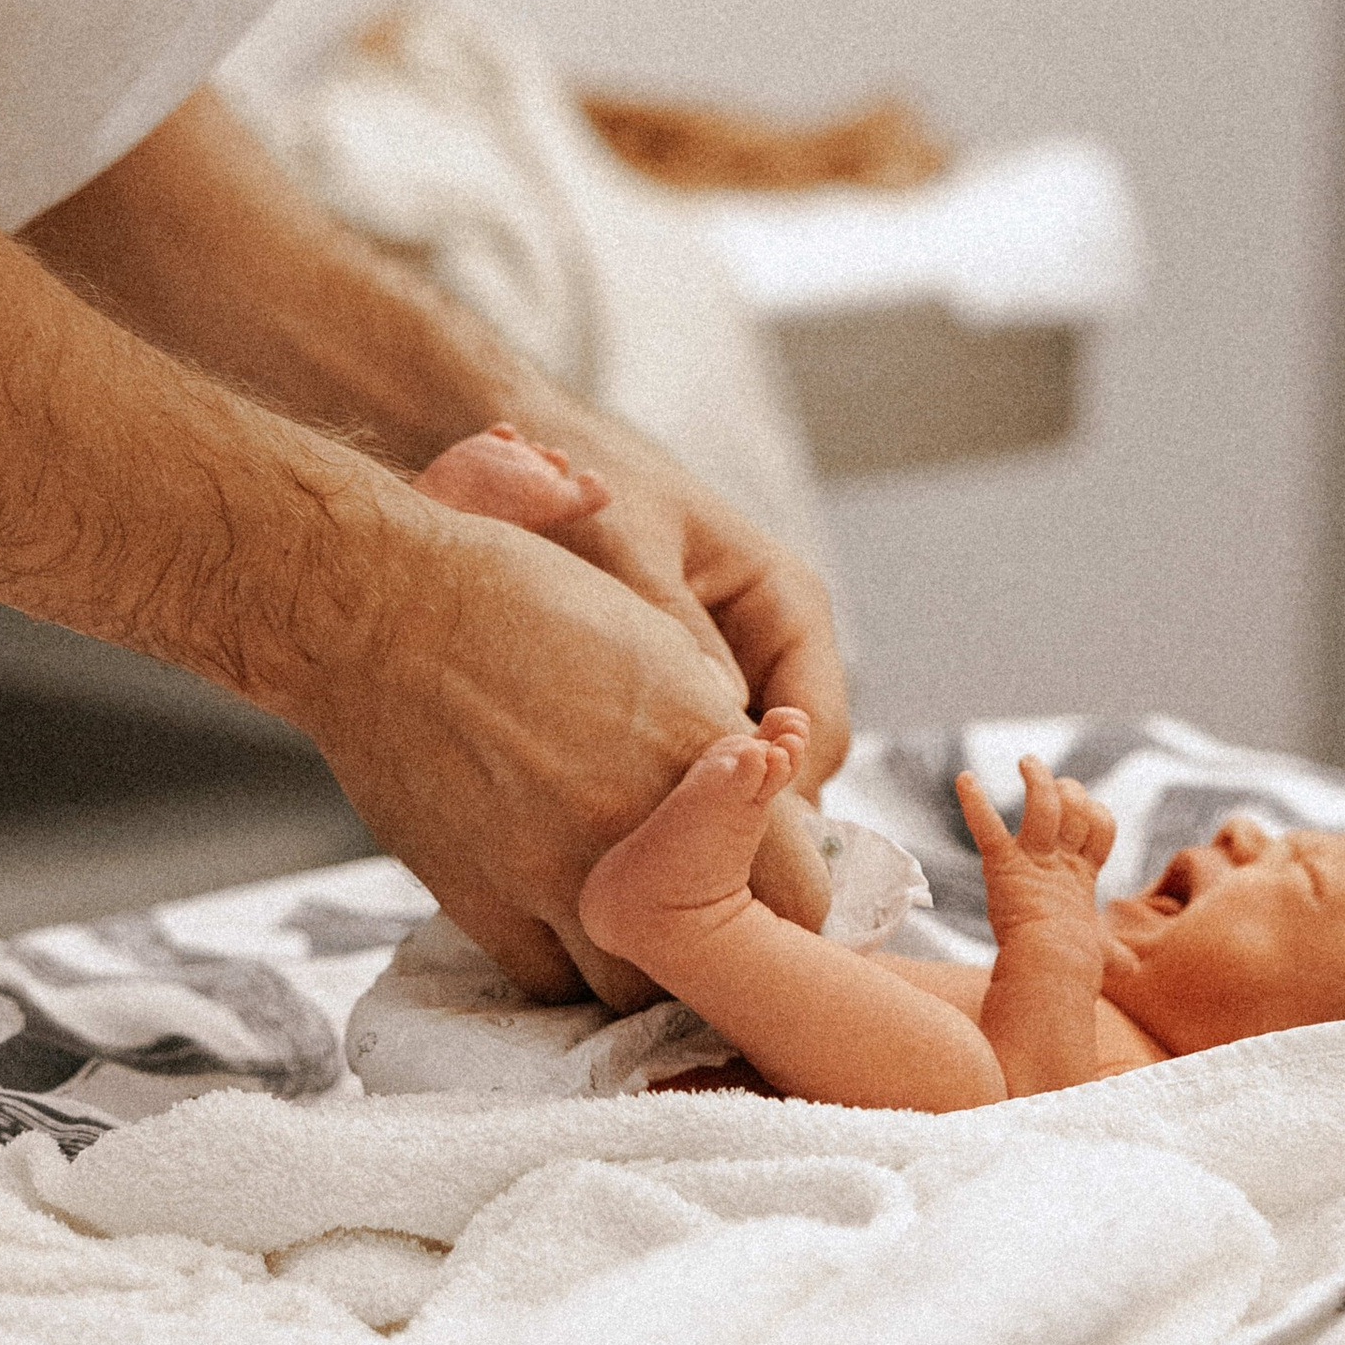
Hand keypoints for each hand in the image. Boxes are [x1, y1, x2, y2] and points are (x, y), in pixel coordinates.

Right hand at [300, 475, 765, 1004]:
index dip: (796, 888)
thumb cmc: (515, 592)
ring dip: (652, 964)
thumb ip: (715, 725)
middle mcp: (638, 819)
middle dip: (735, 940)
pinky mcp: (481, 898)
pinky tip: (567, 920)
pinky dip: (568, 961)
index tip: (776, 880)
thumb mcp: (651, 632)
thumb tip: (766, 784)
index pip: (804, 879)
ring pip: (641, 987)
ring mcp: (556, 870)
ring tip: (642, 924)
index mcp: (699, 742)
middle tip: (720, 918)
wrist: (378, 605)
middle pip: (734, 951)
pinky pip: (551, 982)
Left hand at [515, 403, 849, 929]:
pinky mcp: (680, 699)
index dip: (780, 801)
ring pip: (740, 779)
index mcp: (786, 602)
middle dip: (744, 829)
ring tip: (639, 873)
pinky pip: (691, 767)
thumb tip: (715, 720)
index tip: (726, 857)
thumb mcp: (627, 551)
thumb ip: (670, 627)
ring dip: (699, 820)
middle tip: (682, 889)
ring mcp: (729, 675)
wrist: (528, 455)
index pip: (816, 731)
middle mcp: (772, 646)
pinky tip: (608, 832)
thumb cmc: (584, 491)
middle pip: (788, 771)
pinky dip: (661, 799)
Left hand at [957, 758, 1114, 961]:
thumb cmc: (1074, 965)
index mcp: (1081, 877)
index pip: (1101, 827)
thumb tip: (1130, 968)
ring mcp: (1034, 861)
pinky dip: (974, 803)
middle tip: (1056, 787)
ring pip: (1043, 807)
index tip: (1088, 811)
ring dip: (1037, 780)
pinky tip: (964, 779)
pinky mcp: (1004, 866)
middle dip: (1069, 792)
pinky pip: (988, 828)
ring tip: (1027, 762)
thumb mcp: (1098, 951)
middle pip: (1076, 809)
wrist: (1053, 973)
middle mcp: (1060, 862)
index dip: (1097, 814)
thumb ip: (1112, 953)